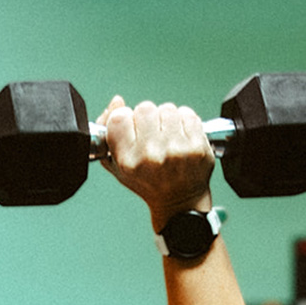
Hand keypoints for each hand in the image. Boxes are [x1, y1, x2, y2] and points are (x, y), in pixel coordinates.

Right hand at [97, 96, 214, 233]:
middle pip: (144, 108)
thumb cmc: (148, 184)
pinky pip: (187, 114)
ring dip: (167, 120)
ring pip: (167, 109)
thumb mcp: (118, 166)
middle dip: (148, 119)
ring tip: (168, 139)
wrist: (180, 203)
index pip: (120, 117)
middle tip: (152, 138)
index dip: (126, 120)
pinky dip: (184, 122)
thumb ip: (109, 132)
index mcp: (128, 161)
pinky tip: (181, 139)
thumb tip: (117, 101)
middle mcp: (151, 155)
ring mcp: (176, 149)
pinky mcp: (197, 145)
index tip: (132, 131)